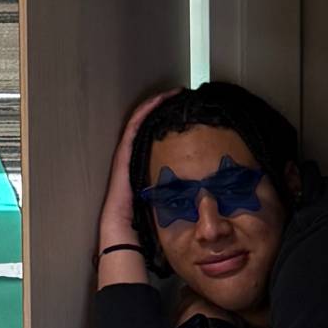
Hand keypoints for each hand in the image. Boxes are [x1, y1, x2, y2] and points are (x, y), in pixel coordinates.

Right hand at [98, 87, 175, 261]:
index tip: (184, 112)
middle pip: (147, 126)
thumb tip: (205, 199)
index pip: (154, 138)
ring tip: (172, 93)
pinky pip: (134, 128)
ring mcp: (126, 154)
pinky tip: (158, 101)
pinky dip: (145, 113)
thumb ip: (176, 198)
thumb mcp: (164, 205)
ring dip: (154, 105)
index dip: (166, 122)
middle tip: (180, 97)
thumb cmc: (142, 223)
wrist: (122, 233)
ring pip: (140, 122)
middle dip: (162, 109)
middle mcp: (133, 157)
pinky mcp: (123, 155)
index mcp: (143, 167)